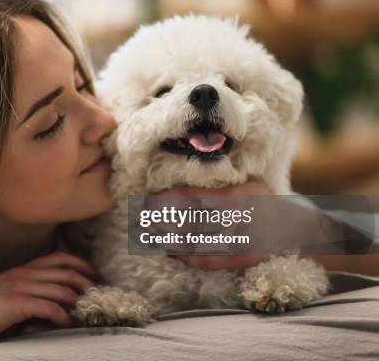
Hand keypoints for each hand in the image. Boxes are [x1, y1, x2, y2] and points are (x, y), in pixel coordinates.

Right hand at [0, 251, 98, 347]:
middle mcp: (23, 274)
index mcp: (22, 268)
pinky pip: (48, 308)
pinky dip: (62, 316)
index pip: (59, 257)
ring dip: (78, 301)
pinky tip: (67, 324)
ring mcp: (19, 288)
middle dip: (87, 281)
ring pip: (61, 289)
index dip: (81, 264)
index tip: (95, 275)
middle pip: (66, 271)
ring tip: (87, 312)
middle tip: (99, 294)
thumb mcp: (5, 291)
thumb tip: (51, 300)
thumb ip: (27, 290)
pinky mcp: (15, 305)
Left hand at [151, 178, 272, 269]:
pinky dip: (186, 258)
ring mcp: (237, 240)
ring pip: (193, 242)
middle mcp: (234, 218)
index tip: (148, 200)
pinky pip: (206, 260)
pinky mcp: (239, 258)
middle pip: (186, 220)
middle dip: (161, 220)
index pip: (190, 197)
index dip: (165, 200)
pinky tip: (173, 253)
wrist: (296, 230)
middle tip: (143, 218)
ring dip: (169, 240)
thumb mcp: (248, 182)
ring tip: (152, 236)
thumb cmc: (266, 201)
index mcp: (234, 195)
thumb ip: (221, 181)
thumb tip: (185, 180)